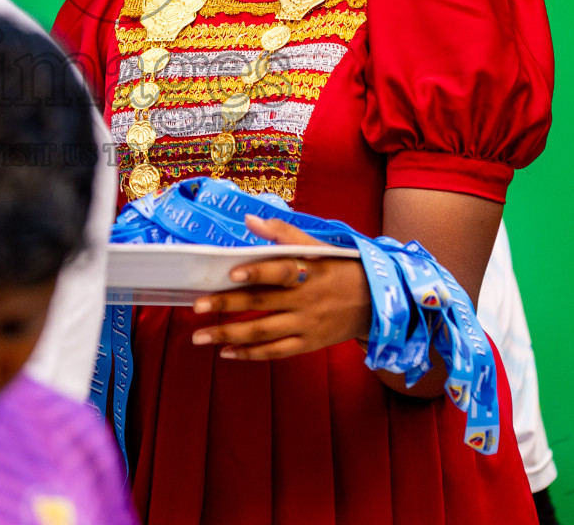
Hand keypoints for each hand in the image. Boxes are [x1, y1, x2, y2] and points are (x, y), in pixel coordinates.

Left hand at [189, 214, 370, 360]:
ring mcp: (306, 324)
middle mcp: (306, 300)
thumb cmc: (340, 269)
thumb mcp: (318, 247)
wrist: (376, 303)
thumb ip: (283, 234)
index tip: (231, 273)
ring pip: (263, 332)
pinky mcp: (308, 344)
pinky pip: (275, 352)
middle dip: (226, 305)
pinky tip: (225, 351)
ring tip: (199, 336)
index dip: (258, 272)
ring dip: (229, 334)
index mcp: (309, 271)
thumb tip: (249, 220)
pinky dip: (250, 354)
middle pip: (262, 303)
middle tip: (197, 307)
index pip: (282, 271)